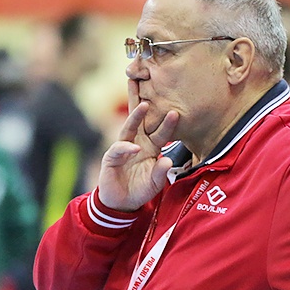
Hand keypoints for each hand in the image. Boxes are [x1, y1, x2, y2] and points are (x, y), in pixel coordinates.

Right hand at [97, 80, 178, 211]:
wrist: (122, 203)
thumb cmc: (140, 189)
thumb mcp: (155, 183)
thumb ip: (161, 173)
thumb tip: (167, 161)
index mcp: (150, 146)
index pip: (161, 131)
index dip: (168, 123)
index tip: (177, 112)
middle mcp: (137, 142)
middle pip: (140, 119)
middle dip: (144, 102)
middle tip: (149, 85)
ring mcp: (123, 148)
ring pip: (129, 128)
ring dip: (135, 117)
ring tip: (143, 104)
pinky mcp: (111, 158)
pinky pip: (119, 150)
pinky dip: (126, 148)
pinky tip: (133, 147)